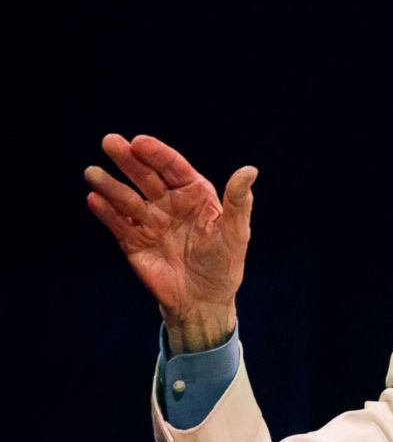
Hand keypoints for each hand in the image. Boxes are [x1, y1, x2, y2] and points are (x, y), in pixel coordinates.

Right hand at [85, 134, 256, 353]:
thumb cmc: (224, 263)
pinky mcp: (133, 241)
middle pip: (145, 175)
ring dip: (110, 185)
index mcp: (194, 193)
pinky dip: (105, 211)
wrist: (203, 300)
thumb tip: (250, 170)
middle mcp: (169, 202)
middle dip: (128, 159)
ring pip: (127, 197)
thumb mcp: (236, 232)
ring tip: (93, 173)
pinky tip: (94, 200)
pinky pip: (117, 223)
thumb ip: (238, 201)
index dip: (156, 153)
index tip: (139, 142)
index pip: (173, 167)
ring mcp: (150, 220)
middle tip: (109, 142)